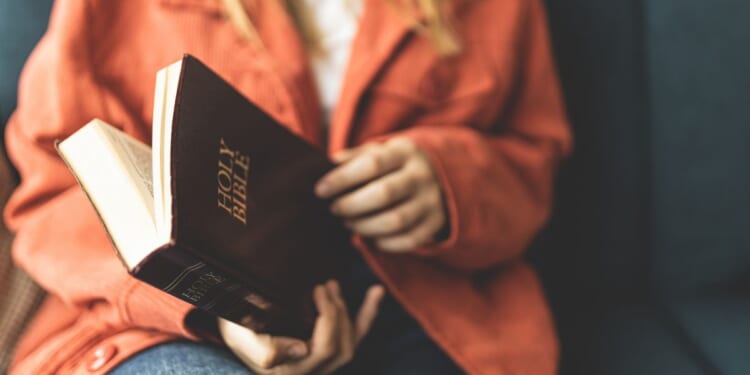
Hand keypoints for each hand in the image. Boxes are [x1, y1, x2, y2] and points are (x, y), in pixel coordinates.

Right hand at [219, 281, 383, 374]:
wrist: (232, 325)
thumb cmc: (235, 328)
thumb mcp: (239, 336)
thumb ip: (267, 349)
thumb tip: (302, 349)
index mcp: (290, 371)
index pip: (325, 348)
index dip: (328, 317)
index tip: (317, 289)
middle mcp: (309, 372)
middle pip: (342, 347)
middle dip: (338, 312)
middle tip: (324, 284)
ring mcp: (319, 363)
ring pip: (351, 343)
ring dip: (349, 311)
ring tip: (333, 285)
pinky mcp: (325, 349)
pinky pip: (355, 336)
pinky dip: (367, 313)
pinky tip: (377, 291)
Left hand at [316, 137, 446, 252]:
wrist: (440, 173)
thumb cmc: (395, 164)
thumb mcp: (379, 151)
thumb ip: (354, 157)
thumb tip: (326, 166)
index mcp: (404, 152)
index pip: (372, 164)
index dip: (343, 179)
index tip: (320, 190)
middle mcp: (421, 175)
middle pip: (385, 193)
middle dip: (352, 205)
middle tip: (334, 209)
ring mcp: (431, 201)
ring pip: (396, 221)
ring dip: (365, 226)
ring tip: (349, 224)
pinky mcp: (435, 223)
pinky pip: (410, 240)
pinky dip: (386, 243)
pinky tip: (371, 238)